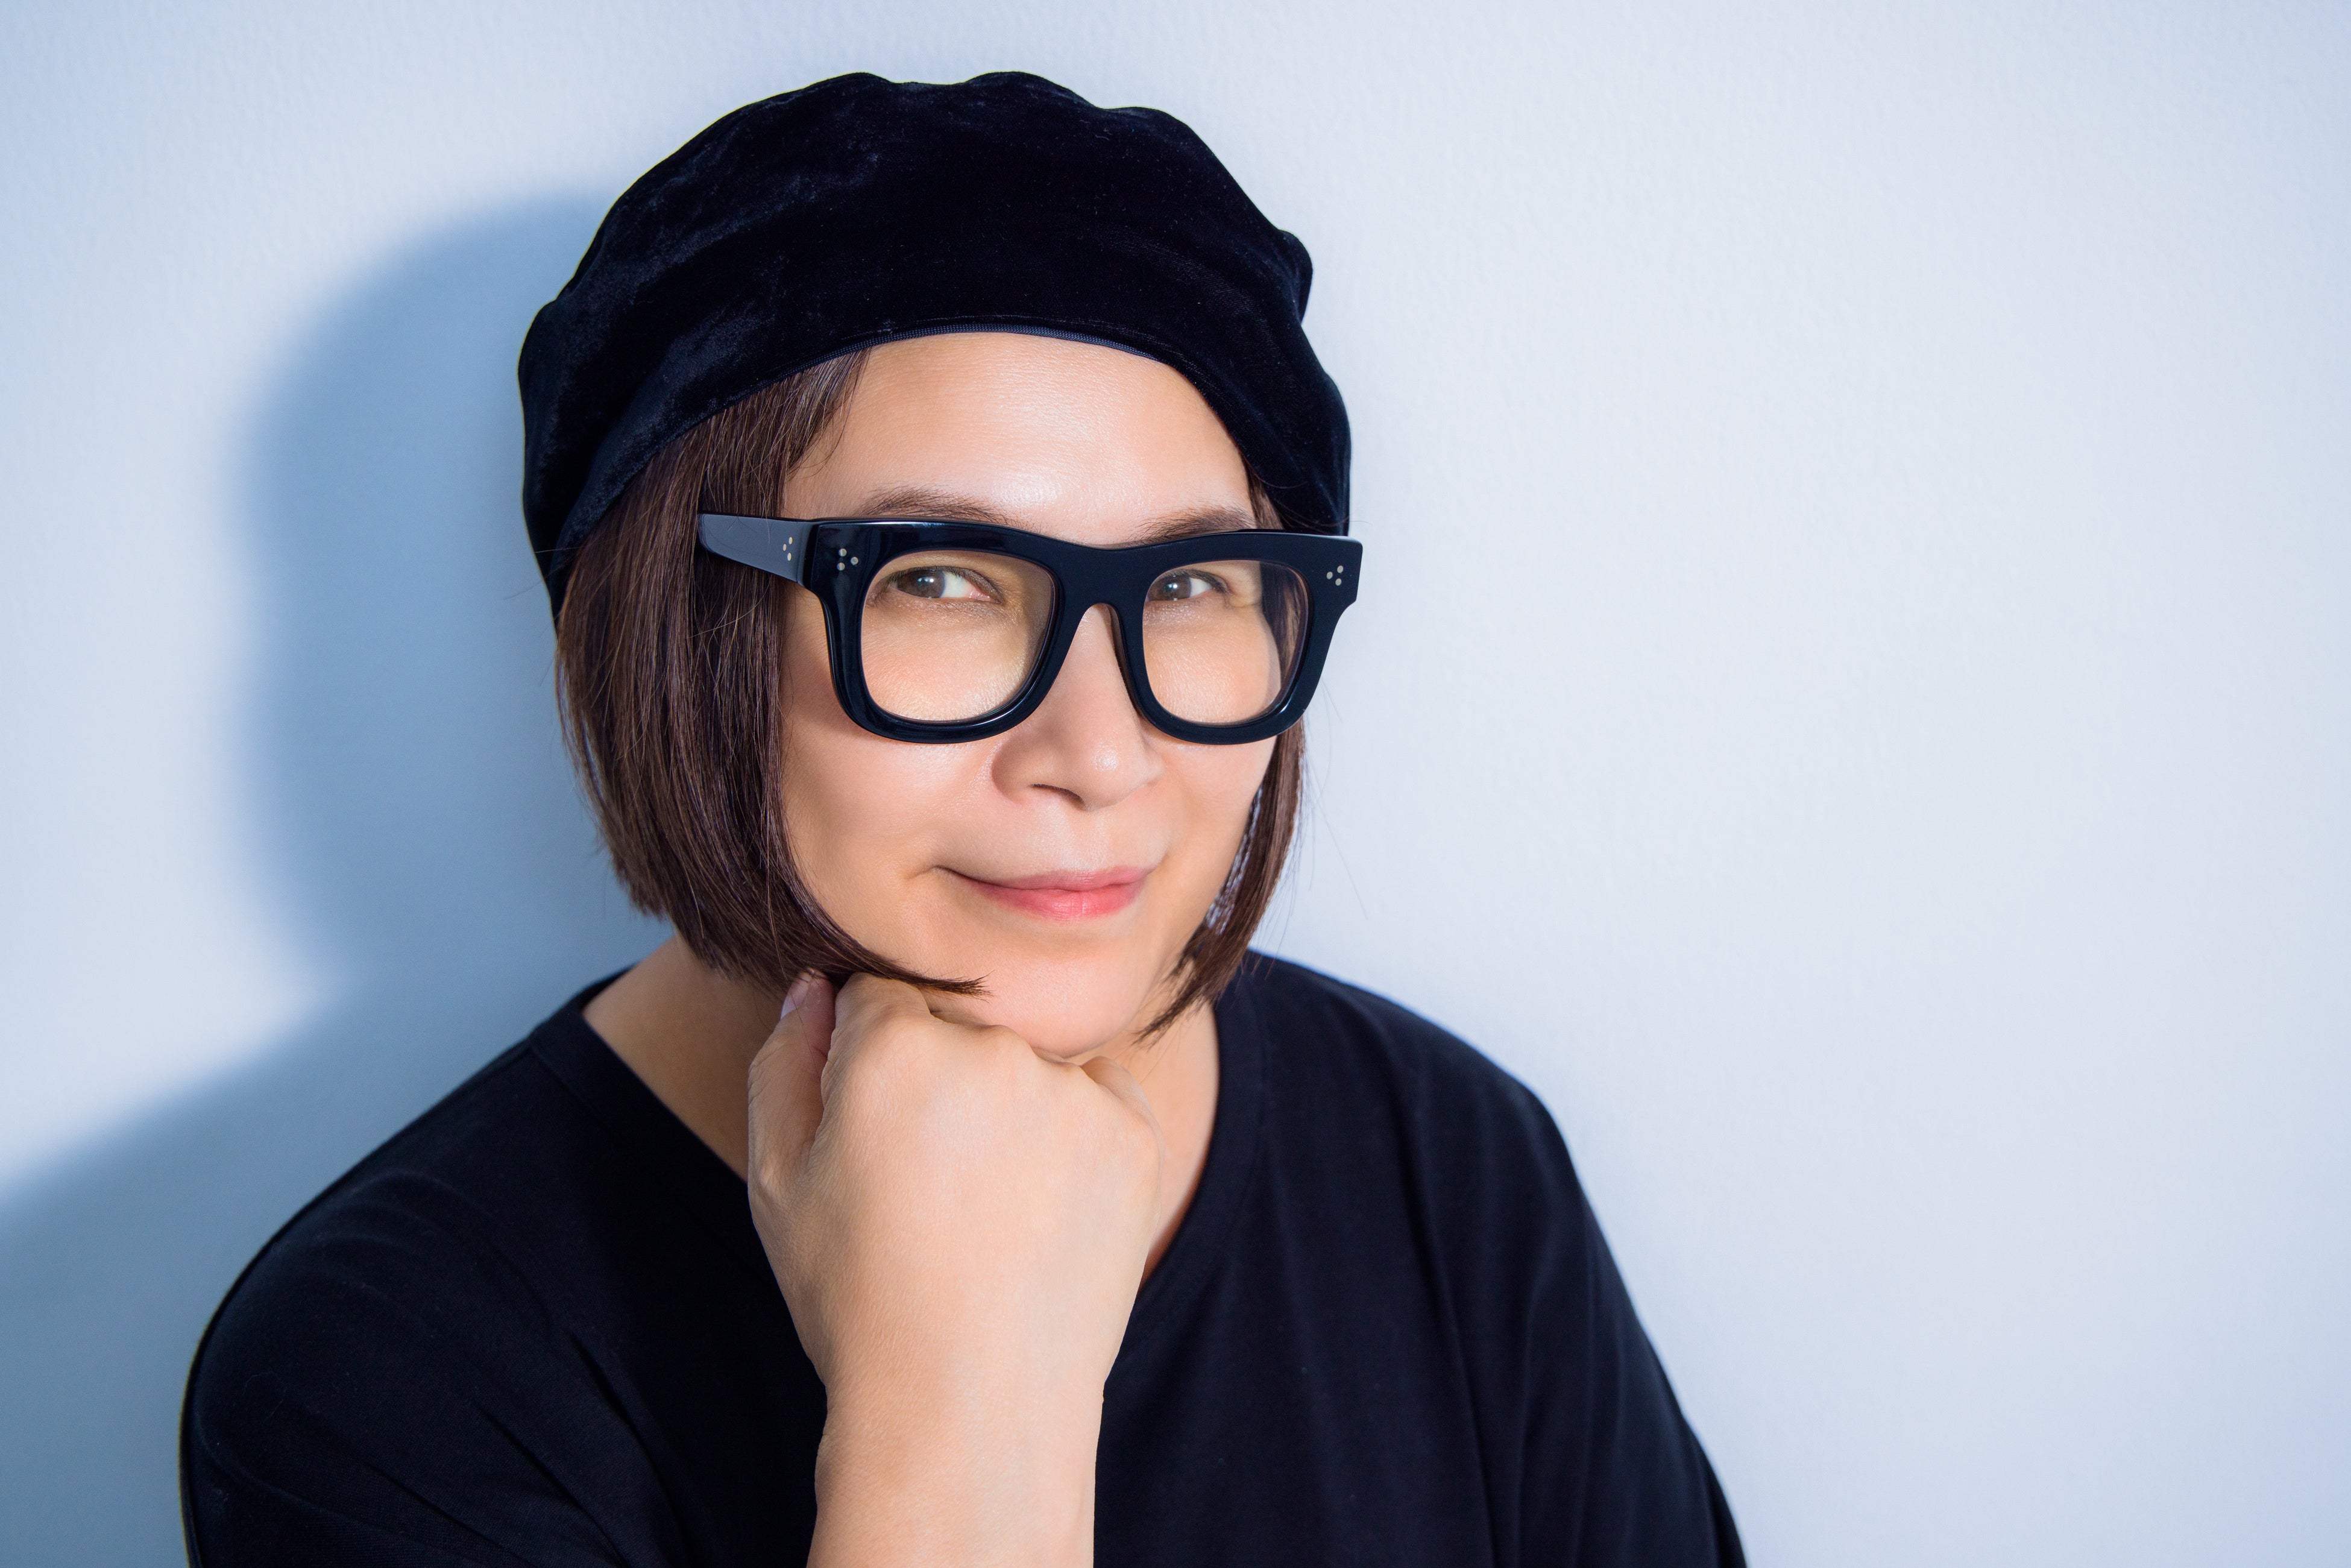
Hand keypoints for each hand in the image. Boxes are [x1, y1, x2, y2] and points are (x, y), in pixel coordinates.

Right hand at [747, 973, 1166, 1566]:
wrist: (970, 1408)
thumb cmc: (860, 1302)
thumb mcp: (778, 1184)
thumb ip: (784, 1062)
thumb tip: (816, 989)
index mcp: (894, 1045)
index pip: (878, 994)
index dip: (867, 1062)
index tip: (875, 1131)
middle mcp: (993, 1047)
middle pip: (958, 1022)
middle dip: (939, 1077)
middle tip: (929, 1184)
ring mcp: (1073, 1089)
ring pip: (1029, 1059)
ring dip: (1010, 1103)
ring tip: (985, 1209)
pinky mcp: (1135, 1132)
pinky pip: (1095, 1095)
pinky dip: (1071, 1137)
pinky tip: (1037, 1213)